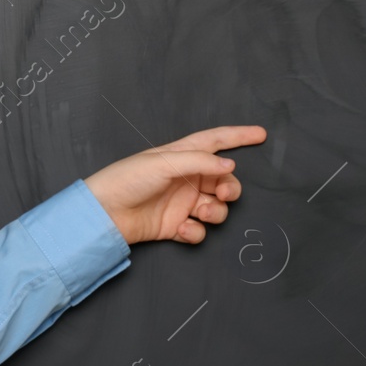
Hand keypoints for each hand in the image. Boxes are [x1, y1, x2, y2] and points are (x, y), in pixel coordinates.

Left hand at [83, 126, 266, 245]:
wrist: (105, 213)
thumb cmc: (127, 179)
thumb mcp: (164, 162)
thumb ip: (200, 161)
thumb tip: (228, 164)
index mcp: (182, 156)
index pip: (216, 141)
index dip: (239, 136)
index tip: (261, 134)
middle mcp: (186, 178)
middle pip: (224, 180)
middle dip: (230, 187)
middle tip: (224, 193)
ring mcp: (182, 203)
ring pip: (216, 207)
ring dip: (215, 211)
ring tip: (200, 212)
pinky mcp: (176, 225)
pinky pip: (199, 230)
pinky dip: (195, 232)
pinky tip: (182, 229)